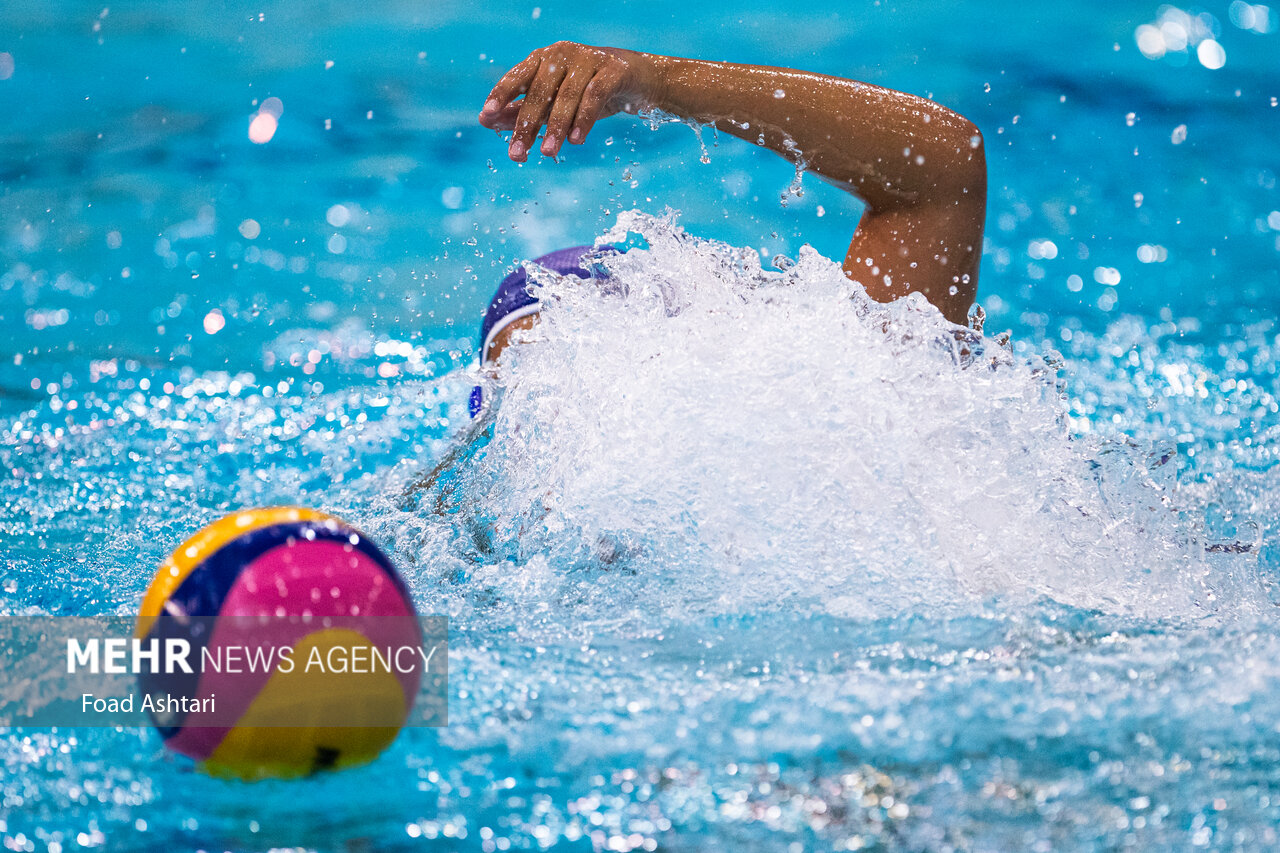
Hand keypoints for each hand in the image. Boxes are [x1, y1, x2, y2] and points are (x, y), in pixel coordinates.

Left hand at [478, 41, 651, 161]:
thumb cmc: (587, 90)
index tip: (487, 115)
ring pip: (567, 96)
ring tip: (548, 152)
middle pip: (539, 92)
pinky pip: (595, 96)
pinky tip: (576, 139)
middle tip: (517, 154)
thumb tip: (486, 122)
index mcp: (543, 59)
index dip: (502, 94)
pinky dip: (584, 118)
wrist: (635, 77)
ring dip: (556, 126)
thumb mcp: (554, 103)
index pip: (517, 76)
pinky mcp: (612, 70)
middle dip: (527, 125)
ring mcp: (588, 60)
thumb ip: (521, 111)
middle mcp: (562, 55)